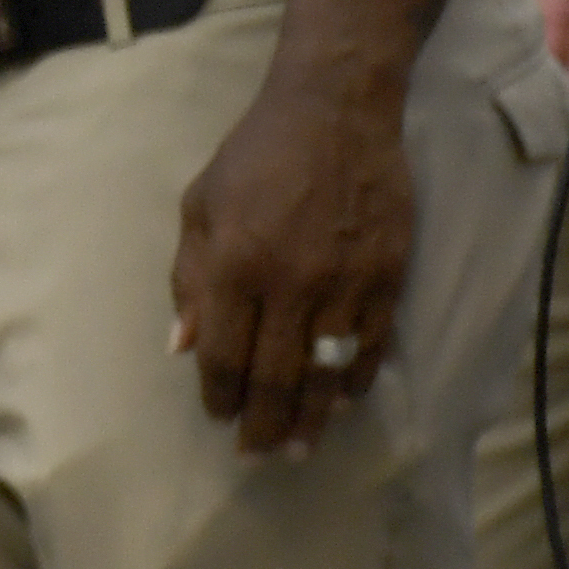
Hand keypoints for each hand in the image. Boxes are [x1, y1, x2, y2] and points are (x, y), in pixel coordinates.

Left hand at [170, 66, 411, 455]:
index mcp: (236, 264)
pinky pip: (370, 345)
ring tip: (298, 447)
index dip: (220, 396)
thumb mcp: (200, 207)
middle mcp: (290, 281)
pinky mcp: (386, 275)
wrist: (335, 112)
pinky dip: (355, 380)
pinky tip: (341, 400)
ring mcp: (344, 281)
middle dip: (263, 425)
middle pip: (275, 376)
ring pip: (326, 371)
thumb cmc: (255, 157)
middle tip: (258, 456)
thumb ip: (190, 280)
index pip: (225, 354)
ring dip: (310, 417)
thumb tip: (183, 347)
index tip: (218, 418)